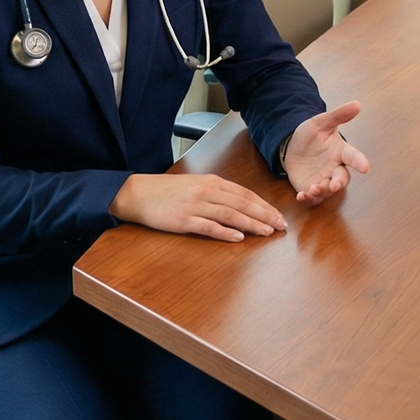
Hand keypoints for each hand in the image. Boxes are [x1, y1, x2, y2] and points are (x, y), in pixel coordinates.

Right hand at [110, 172, 284, 241]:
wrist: (138, 193)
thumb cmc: (168, 191)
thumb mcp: (196, 184)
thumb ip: (217, 192)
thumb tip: (240, 204)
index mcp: (212, 181)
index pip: (245, 194)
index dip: (264, 205)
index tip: (278, 215)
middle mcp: (207, 191)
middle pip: (242, 203)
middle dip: (265, 215)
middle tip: (281, 226)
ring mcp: (195, 206)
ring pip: (230, 214)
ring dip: (251, 224)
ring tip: (266, 232)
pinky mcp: (183, 220)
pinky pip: (208, 226)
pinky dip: (225, 232)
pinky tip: (238, 238)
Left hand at [284, 102, 369, 204]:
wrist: (292, 146)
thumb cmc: (311, 135)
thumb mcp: (321, 123)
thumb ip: (338, 115)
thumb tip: (357, 104)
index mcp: (340, 152)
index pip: (353, 157)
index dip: (360, 162)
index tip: (366, 167)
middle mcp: (334, 168)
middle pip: (342, 179)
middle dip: (339, 183)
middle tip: (335, 184)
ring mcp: (323, 180)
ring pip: (328, 190)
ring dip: (323, 191)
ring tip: (313, 188)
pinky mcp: (310, 189)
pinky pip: (313, 198)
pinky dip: (308, 199)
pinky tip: (301, 196)